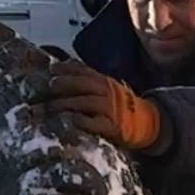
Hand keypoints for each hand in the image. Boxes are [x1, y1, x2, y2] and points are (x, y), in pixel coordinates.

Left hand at [45, 61, 162, 151]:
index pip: (83, 70)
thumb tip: (60, 75)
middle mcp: (107, 91)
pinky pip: (94, 123)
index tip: (51, 69)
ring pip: (86, 102)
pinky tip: (71, 120)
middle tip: (50, 86)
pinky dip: (81, 121)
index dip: (66, 68)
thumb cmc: (117, 106)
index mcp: (104, 80)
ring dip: (67, 103)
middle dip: (65, 83)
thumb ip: (88, 82)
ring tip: (52, 107)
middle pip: (83, 83)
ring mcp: (109, 108)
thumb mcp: (106, 89)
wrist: (144, 122)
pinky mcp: (111, 125)